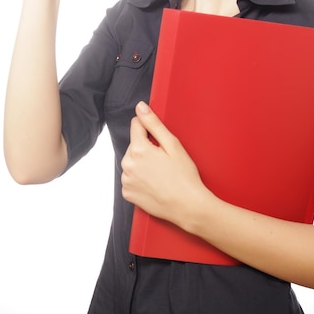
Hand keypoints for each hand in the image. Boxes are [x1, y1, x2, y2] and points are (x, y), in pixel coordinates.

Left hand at [121, 102, 207, 227]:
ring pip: (132, 162)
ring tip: (161, 173)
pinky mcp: (127, 194)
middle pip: (134, 145)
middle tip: (165, 160)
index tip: (160, 140)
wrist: (187, 206)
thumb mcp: (173, 145)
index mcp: (138, 149)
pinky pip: (131, 178)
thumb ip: (153, 123)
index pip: (136, 125)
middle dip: (147, 148)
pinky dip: (140, 178)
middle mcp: (127, 165)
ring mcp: (126, 181)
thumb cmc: (184, 176)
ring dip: (142, 163)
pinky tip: (154, 183)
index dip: (149, 129)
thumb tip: (140, 107)